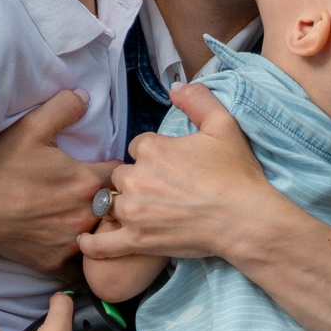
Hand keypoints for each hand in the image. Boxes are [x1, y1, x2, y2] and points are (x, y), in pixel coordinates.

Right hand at [0, 91, 115, 272]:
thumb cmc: (0, 169)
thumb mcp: (30, 128)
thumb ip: (63, 108)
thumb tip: (86, 96)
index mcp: (87, 182)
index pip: (122, 175)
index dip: (117, 171)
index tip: (106, 170)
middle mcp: (86, 215)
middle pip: (117, 208)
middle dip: (114, 201)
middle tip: (100, 195)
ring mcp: (72, 242)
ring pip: (102, 237)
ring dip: (99, 228)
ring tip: (86, 219)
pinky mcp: (56, 263)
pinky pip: (81, 266)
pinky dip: (80, 257)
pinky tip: (73, 246)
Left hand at [81, 84, 279, 263]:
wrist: (245, 219)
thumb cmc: (236, 175)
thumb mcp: (224, 126)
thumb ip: (198, 100)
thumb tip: (176, 86)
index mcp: (151, 147)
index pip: (137, 147)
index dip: (151, 157)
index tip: (168, 168)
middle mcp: (136, 177)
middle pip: (120, 175)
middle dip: (134, 182)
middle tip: (159, 193)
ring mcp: (134, 210)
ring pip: (110, 203)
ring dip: (121, 207)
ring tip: (138, 214)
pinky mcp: (137, 239)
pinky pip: (101, 243)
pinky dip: (91, 244)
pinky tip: (84, 240)